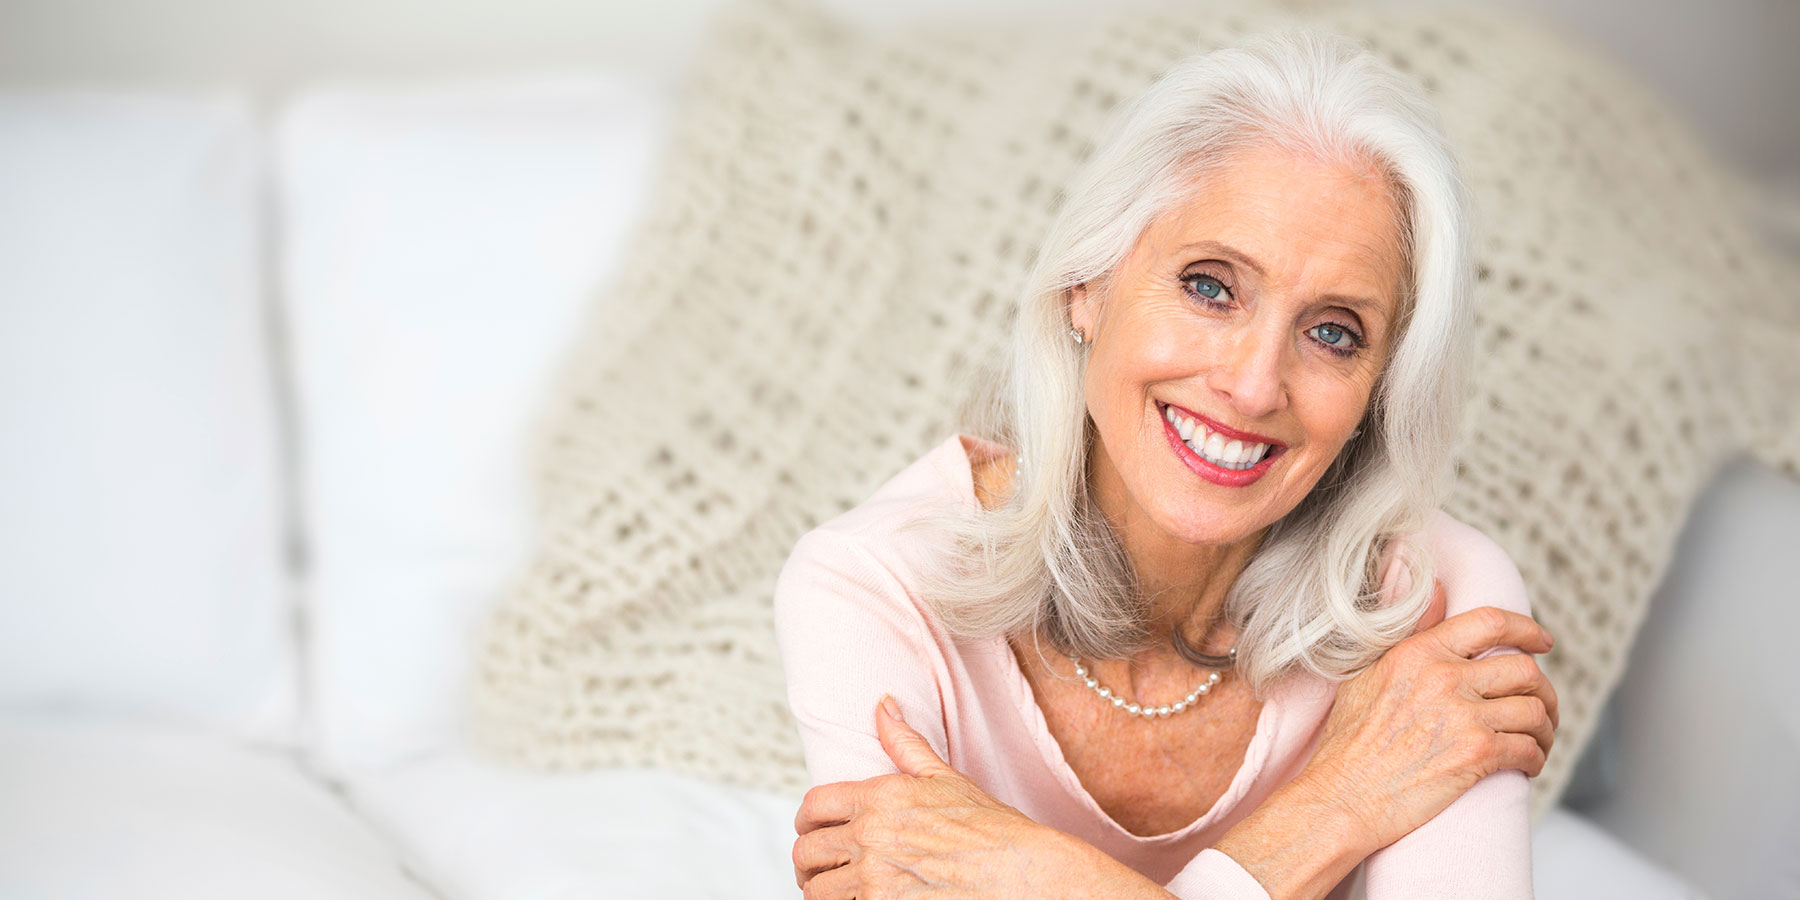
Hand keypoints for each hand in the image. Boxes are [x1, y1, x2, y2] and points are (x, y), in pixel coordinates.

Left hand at [791, 696, 1162, 898]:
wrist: (1024, 876)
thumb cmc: (991, 829)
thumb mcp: (944, 778)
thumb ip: (904, 743)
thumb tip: (882, 705)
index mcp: (880, 797)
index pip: (812, 806)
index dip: (805, 821)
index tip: (811, 832)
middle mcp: (871, 836)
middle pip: (806, 852)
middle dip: (809, 862)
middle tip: (822, 869)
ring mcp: (875, 880)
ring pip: (816, 891)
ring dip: (822, 891)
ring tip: (837, 892)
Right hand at [1295, 580, 1559, 855]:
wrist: (1341, 797)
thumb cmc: (1347, 743)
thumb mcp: (1368, 674)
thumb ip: (1410, 633)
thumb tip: (1440, 592)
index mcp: (1417, 652)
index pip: (1490, 622)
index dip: (1527, 630)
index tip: (1543, 642)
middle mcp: (1443, 677)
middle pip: (1525, 670)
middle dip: (1544, 691)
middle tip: (1543, 708)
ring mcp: (1462, 715)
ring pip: (1534, 710)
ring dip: (1545, 729)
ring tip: (1537, 741)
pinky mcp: (1476, 754)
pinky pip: (1529, 748)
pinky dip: (1536, 758)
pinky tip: (1527, 765)